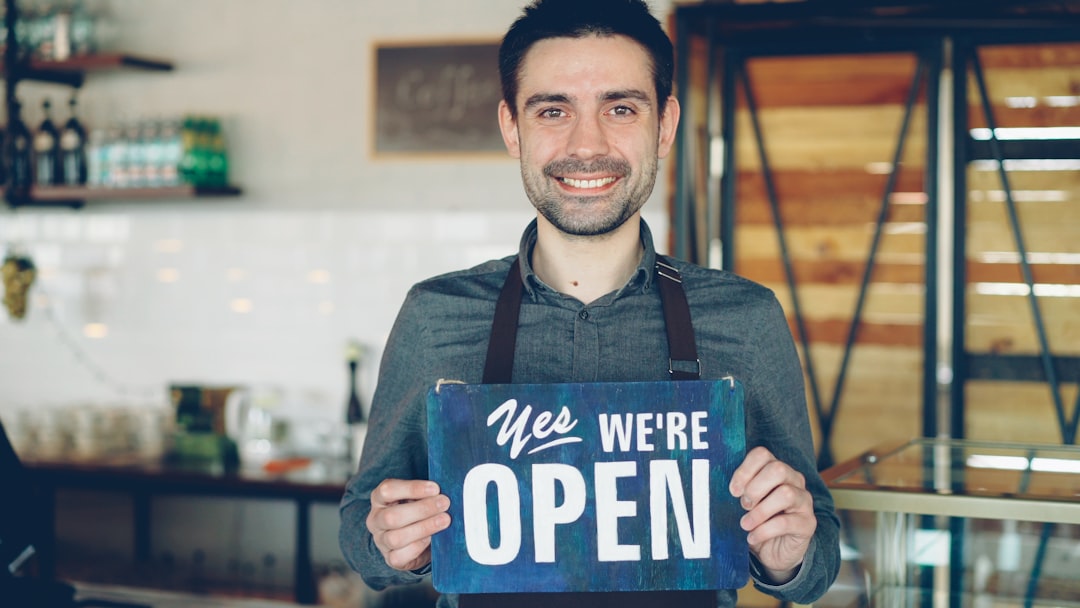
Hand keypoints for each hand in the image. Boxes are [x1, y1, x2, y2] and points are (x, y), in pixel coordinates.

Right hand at [366, 479, 450, 571]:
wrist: (414, 540)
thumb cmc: (417, 512)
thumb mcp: (418, 497)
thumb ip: (426, 494)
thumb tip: (442, 494)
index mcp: (379, 499)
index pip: (388, 490)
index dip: (412, 488)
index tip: (435, 488)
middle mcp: (376, 519)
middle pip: (392, 516)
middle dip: (422, 509)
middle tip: (444, 504)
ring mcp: (381, 541)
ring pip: (395, 538)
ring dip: (424, 528)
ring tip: (444, 520)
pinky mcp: (390, 558)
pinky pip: (400, 556)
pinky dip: (419, 547)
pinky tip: (432, 539)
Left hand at [729, 446, 815, 583]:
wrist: (773, 552)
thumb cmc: (755, 521)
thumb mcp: (743, 504)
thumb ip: (736, 492)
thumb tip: (713, 488)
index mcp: (775, 469)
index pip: (762, 454)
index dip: (744, 470)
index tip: (733, 491)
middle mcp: (794, 480)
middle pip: (777, 469)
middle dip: (755, 488)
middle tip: (743, 505)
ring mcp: (803, 500)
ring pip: (786, 494)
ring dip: (760, 511)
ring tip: (745, 524)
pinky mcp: (808, 523)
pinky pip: (787, 522)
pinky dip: (764, 531)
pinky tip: (752, 537)